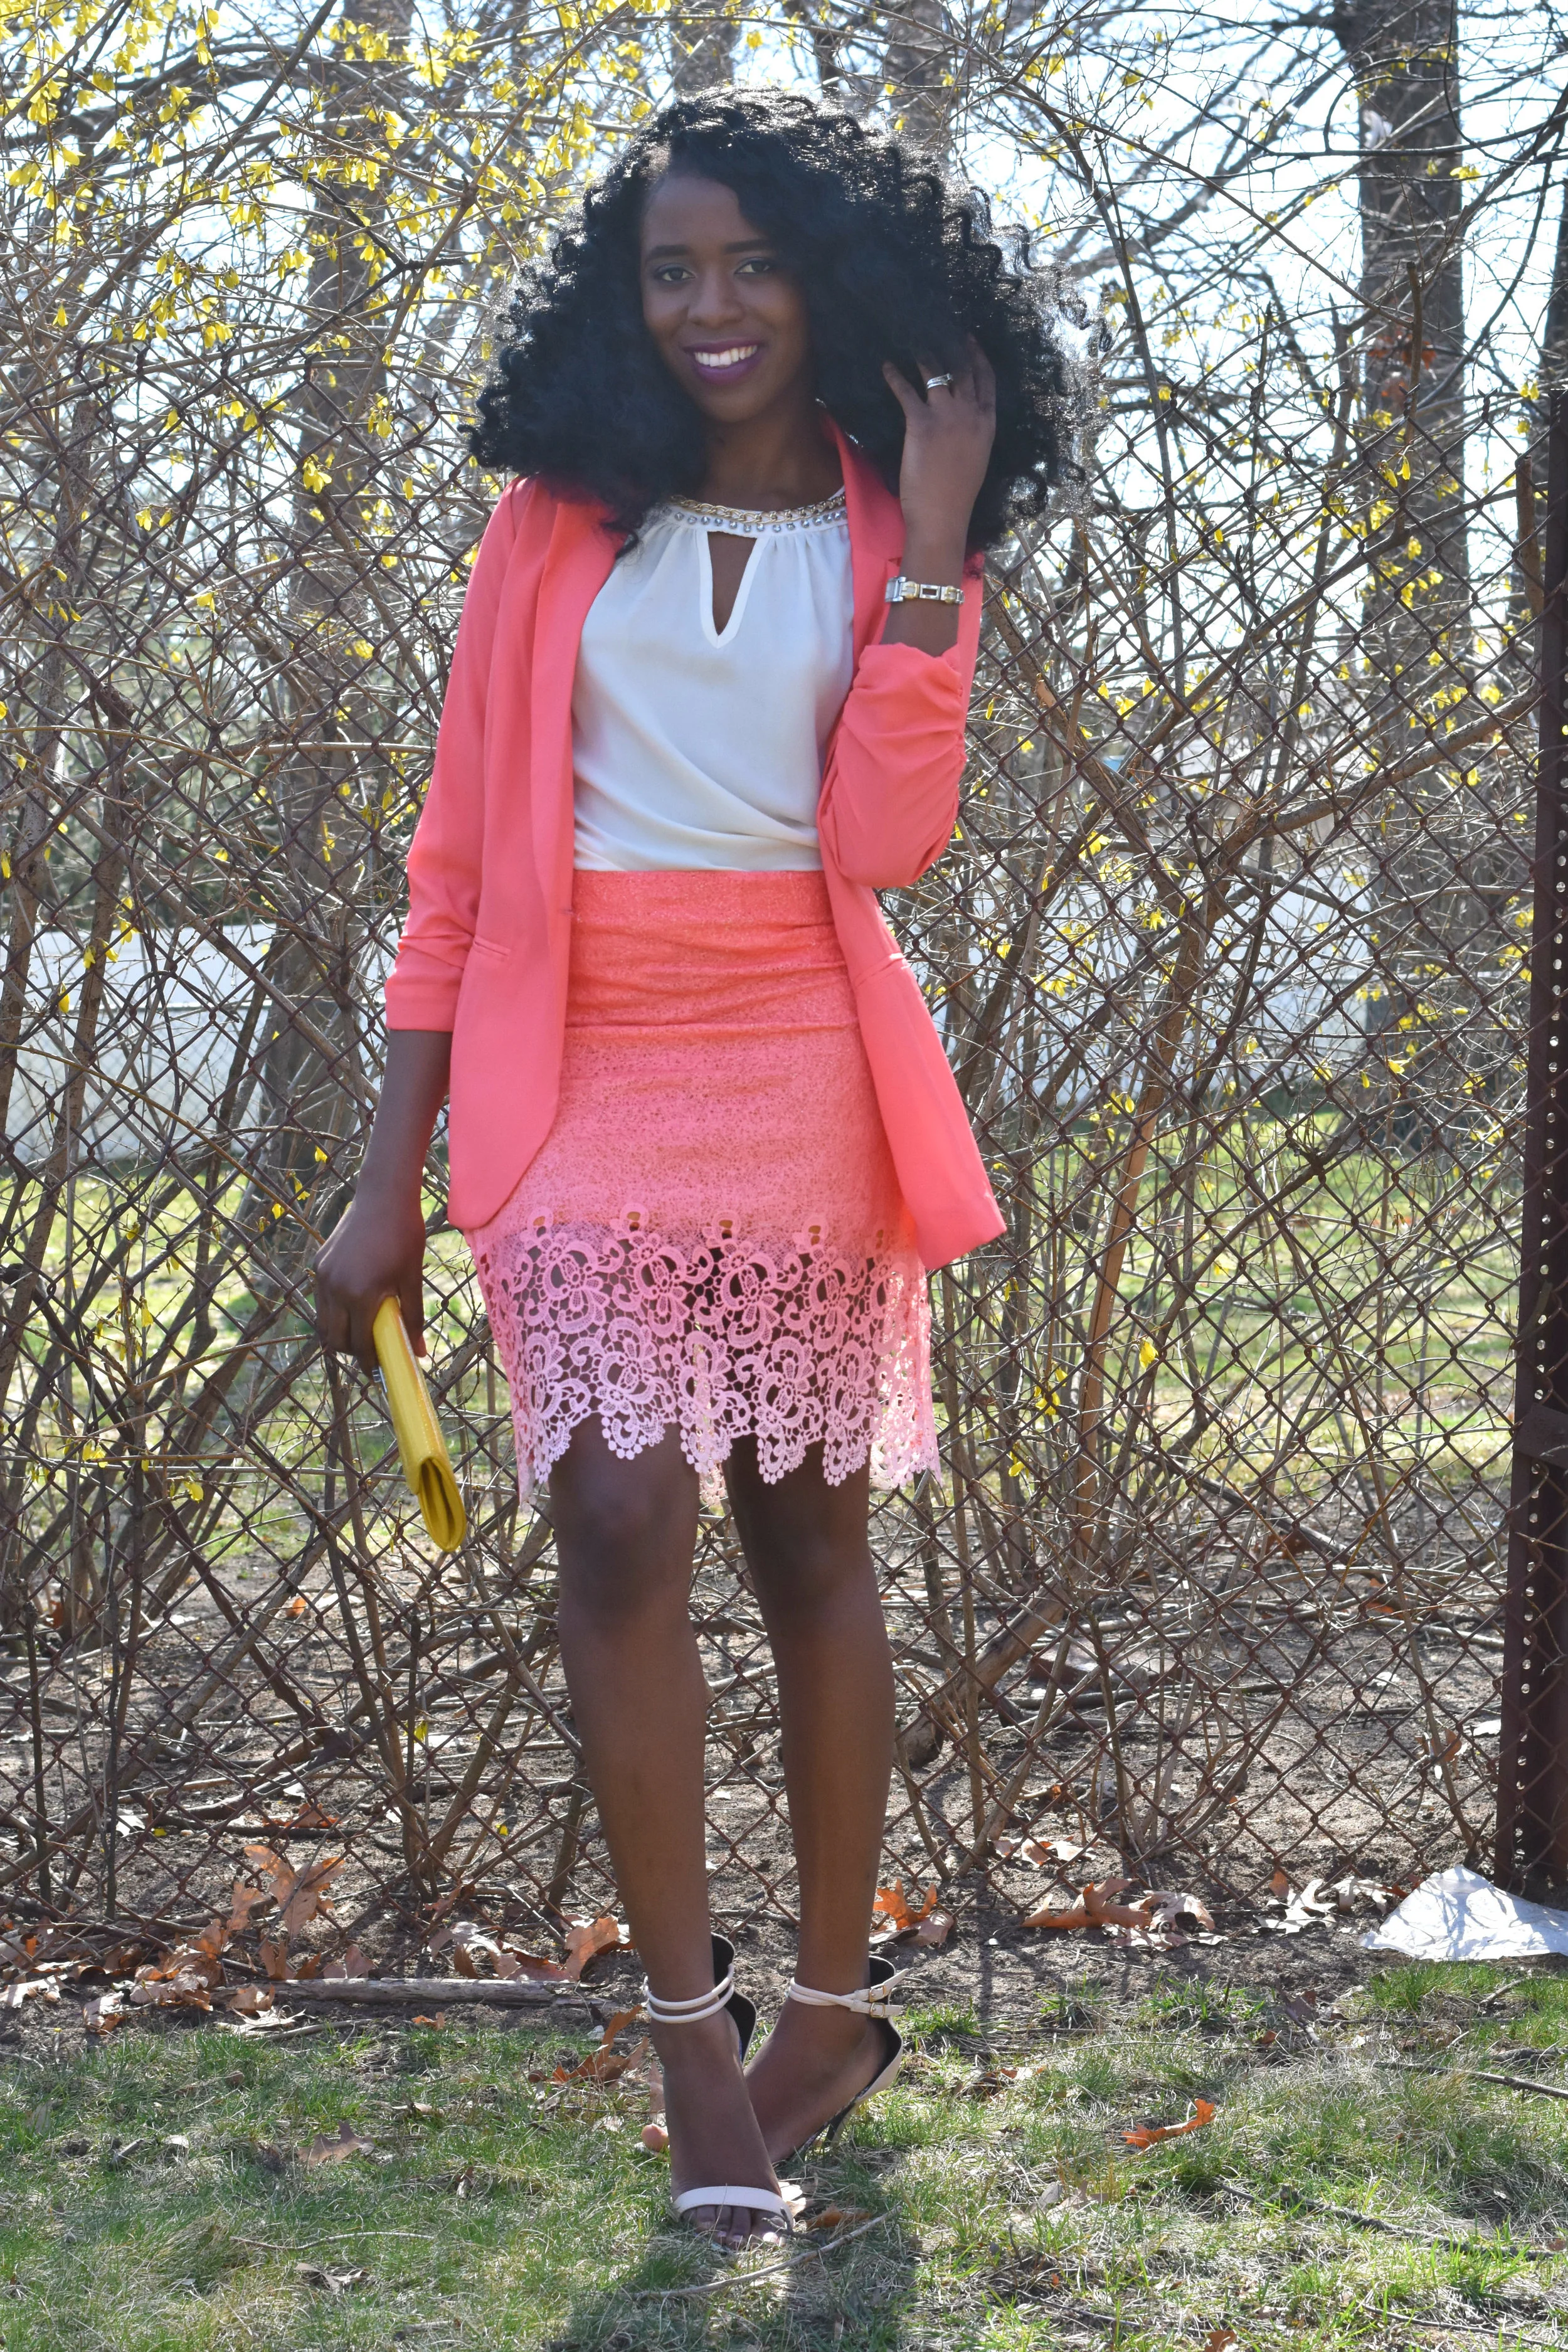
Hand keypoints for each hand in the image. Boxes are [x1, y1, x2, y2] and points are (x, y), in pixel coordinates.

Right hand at [314, 1189, 427, 1374]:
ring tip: (361, 1331)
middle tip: (371, 1352)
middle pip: (334, 1340)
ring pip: (323, 1322)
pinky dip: (334, 1312)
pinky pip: (322, 1301)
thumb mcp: (412, 1278)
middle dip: (351, 1352)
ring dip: (339, 1334)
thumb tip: (418, 1352)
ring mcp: (323, 1276)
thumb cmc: (404, 1236)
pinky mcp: (319, 1264)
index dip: (368, 1362)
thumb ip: (412, 1317)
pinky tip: (354, 1306)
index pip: (358, 1344)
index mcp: (360, 1294)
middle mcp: (335, 1288)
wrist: (383, 1196)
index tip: (379, 1368)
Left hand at [882, 338, 996, 548]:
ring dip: (923, 354)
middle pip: (961, 368)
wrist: (943, 516)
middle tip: (938, 329)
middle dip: (950, 345)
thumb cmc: (958, 495)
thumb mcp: (977, 458)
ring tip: (912, 343)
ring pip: (935, 372)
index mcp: (987, 423)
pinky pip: (905, 390)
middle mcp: (970, 413)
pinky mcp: (920, 423)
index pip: (986, 379)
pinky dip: (894, 375)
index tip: (969, 339)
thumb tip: (962, 420)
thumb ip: (973, 433)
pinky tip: (886, 366)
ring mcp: (946, 416)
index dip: (977, 355)